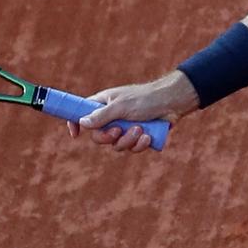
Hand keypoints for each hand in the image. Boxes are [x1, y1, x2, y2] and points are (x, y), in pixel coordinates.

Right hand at [66, 71, 199, 153]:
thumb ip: (101, 115)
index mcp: (103, 104)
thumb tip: (82, 122)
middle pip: (99, 137)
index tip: (75, 134)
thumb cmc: (146, 98)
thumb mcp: (121, 106)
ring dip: (128, 140)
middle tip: (118, 131)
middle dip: (108, 137)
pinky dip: (139, 145)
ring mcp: (125, 128)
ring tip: (140, 129)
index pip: (82, 114)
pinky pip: (132, 149)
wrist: (172, 103)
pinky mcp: (138, 137)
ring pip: (116, 145)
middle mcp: (112, 117)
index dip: (76, 123)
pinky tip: (148, 136)